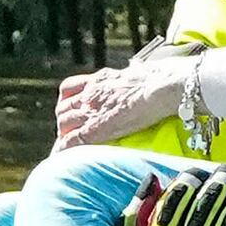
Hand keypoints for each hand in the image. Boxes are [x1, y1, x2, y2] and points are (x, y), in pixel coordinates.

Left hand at [55, 61, 179, 147]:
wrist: (162, 86)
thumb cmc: (161, 79)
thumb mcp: (139, 72)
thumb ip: (132, 74)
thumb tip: (139, 72)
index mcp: (101, 79)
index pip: (70, 88)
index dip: (67, 102)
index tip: (70, 113)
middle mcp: (91, 92)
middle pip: (63, 106)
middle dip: (64, 119)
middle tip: (69, 131)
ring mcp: (92, 109)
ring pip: (63, 121)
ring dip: (63, 132)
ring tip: (68, 143)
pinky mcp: (96, 128)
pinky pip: (71, 140)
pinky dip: (65, 147)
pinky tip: (64, 153)